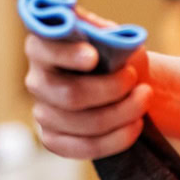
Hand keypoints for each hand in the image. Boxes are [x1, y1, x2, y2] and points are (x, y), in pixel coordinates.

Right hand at [25, 9, 151, 158]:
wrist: (123, 82)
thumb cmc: (112, 53)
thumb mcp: (109, 34)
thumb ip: (102, 32)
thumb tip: (103, 35)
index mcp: (41, 46)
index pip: (45, 50)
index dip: (67, 55)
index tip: (94, 57)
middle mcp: (36, 80)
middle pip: (69, 94)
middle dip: (110, 89)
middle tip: (134, 77)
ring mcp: (42, 112)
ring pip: (83, 123)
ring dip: (121, 113)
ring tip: (144, 98)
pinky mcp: (53, 138)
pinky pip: (84, 148)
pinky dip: (115, 139)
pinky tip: (134, 125)